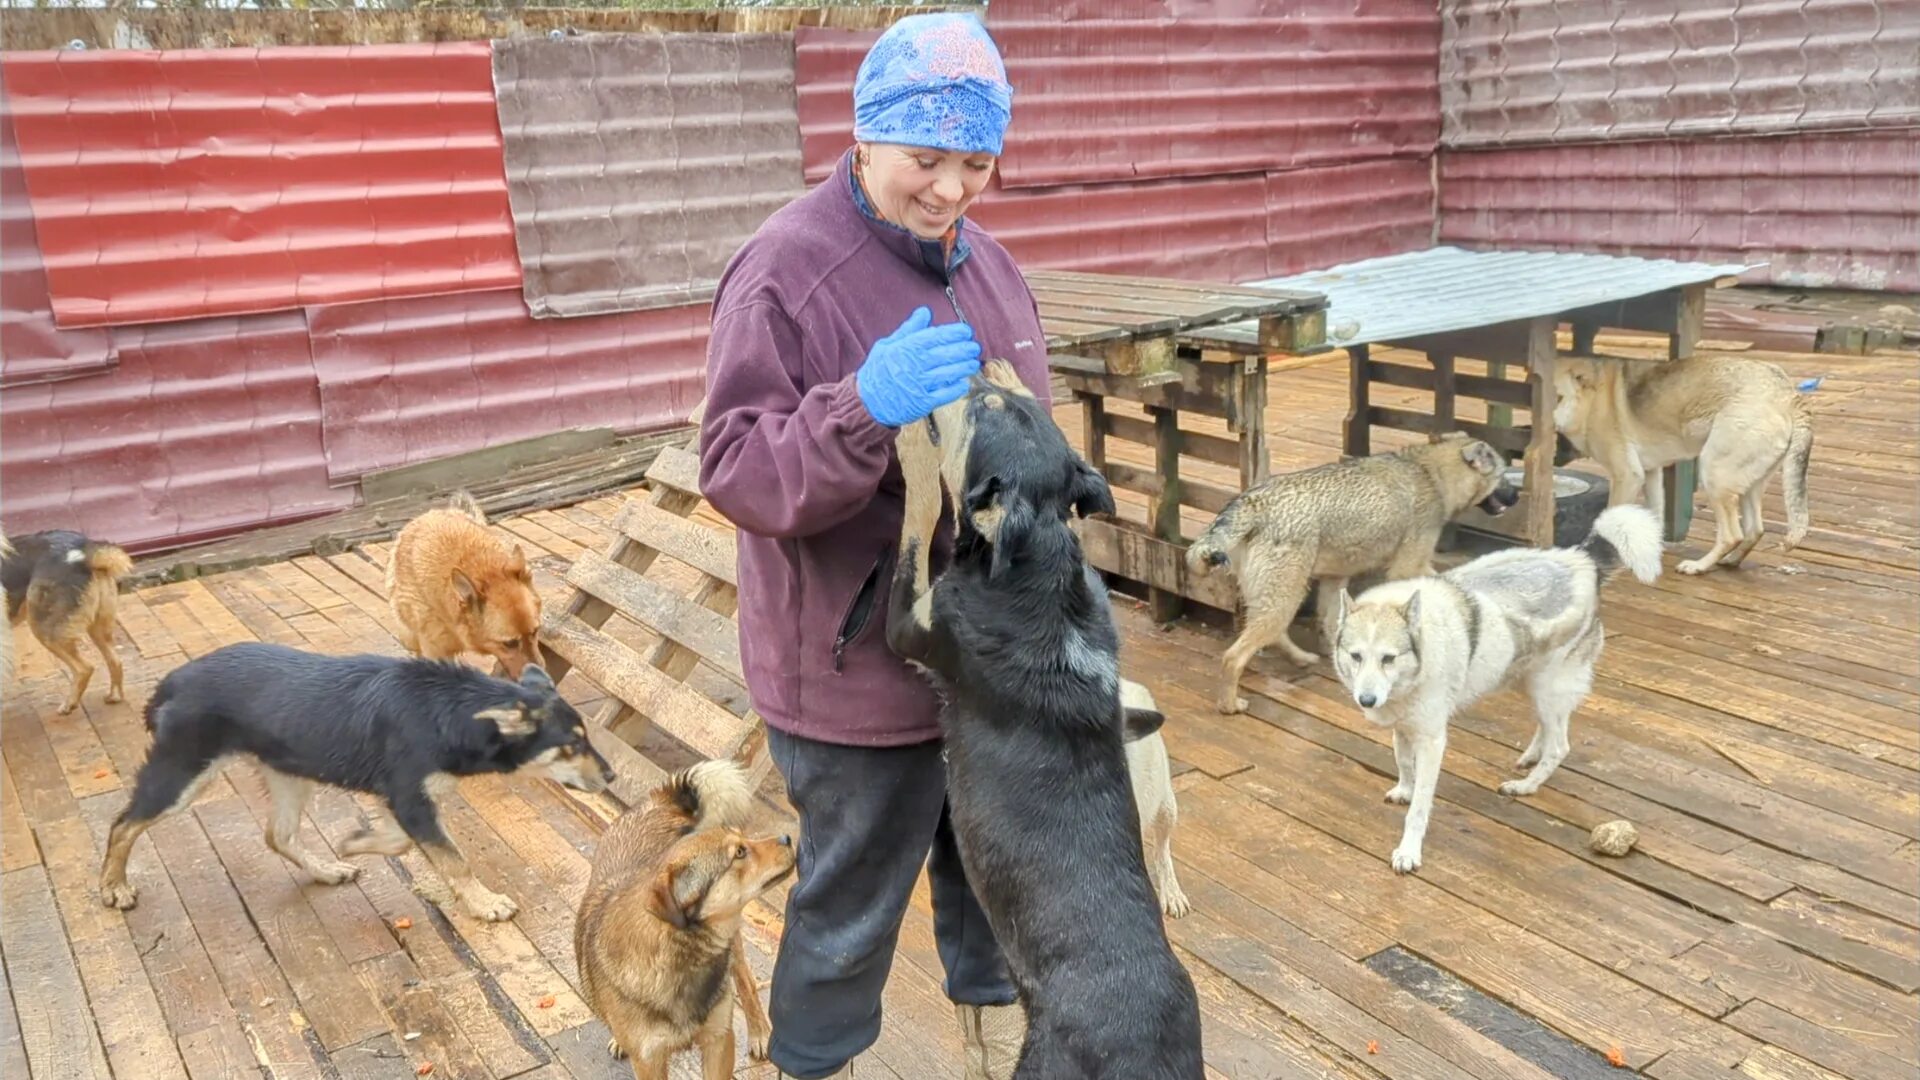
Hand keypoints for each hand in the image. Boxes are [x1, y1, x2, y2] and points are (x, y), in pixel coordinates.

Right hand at [855, 306, 981, 427]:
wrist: (867, 401)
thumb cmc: (878, 370)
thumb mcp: (887, 344)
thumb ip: (909, 329)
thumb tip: (925, 312)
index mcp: (908, 348)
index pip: (937, 336)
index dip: (955, 333)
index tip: (967, 332)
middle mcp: (916, 364)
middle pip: (948, 354)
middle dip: (965, 349)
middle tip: (975, 348)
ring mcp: (920, 384)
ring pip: (950, 373)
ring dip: (965, 367)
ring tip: (973, 363)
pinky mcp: (923, 402)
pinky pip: (945, 394)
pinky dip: (956, 388)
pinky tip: (963, 383)